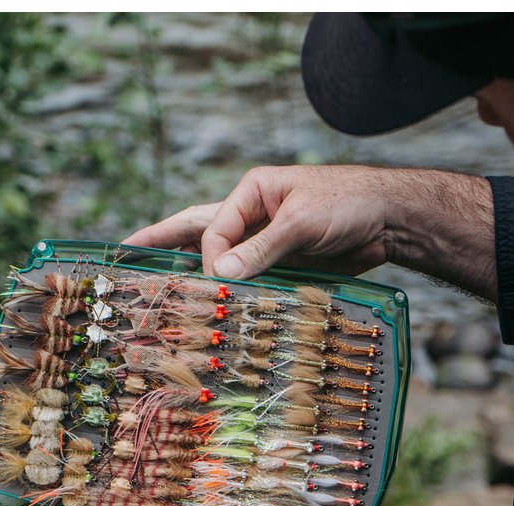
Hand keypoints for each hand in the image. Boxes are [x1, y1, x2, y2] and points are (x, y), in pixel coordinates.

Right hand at [123, 163, 496, 300]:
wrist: (388, 220)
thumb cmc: (347, 203)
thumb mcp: (302, 222)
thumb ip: (262, 249)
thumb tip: (220, 273)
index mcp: (251, 192)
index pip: (211, 229)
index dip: (208, 257)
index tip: (216, 281)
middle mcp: (250, 216)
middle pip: (197, 232)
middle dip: (162, 243)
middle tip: (125, 254)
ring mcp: (262, 242)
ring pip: (218, 259)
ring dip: (192, 273)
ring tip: (159, 289)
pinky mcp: (278, 265)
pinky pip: (244, 280)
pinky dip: (228, 292)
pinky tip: (212, 306)